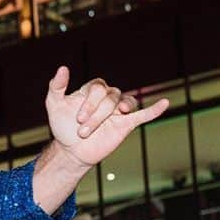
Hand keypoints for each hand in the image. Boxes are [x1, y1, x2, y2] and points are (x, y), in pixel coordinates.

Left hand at [45, 66, 168, 167]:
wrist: (72, 151)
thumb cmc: (63, 127)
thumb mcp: (54, 106)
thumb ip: (56, 87)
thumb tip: (63, 68)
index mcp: (92, 90)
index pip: (97, 88)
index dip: (89, 102)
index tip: (78, 119)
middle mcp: (107, 97)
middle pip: (110, 97)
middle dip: (95, 114)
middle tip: (82, 130)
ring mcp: (118, 110)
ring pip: (123, 104)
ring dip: (107, 117)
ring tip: (95, 129)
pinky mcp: (127, 123)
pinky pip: (144, 113)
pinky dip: (155, 109)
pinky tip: (165, 102)